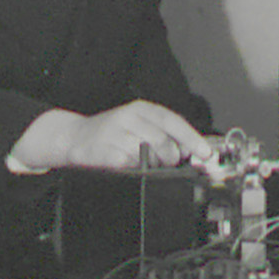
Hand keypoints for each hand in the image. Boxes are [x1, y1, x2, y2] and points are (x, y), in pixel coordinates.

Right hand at [62, 100, 213, 168]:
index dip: (191, 139)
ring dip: (148, 165)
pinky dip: (130, 169)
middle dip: (169, 158)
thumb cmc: (112, 133)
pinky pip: (127, 166)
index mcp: (140, 109)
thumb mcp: (139, 125)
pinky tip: (125, 165)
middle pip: (163, 142)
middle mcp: (127, 117)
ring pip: (146, 155)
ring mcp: (113, 134)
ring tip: (139, 161)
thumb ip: (164, 134)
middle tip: (165, 162)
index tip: (205, 153)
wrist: (74, 137)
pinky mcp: (102, 151)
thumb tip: (191, 150)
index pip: (173, 122)